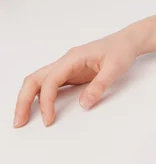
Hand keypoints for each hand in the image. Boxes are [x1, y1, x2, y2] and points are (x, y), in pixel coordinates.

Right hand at [14, 30, 139, 127]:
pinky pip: (50, 85)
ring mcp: (67, 67)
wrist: (127, 41)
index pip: (51, 80)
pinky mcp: (71, 73)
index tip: (49, 119)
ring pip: (39, 81)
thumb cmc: (121, 50)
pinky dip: (42, 96)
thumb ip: (99, 85)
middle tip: (19, 122)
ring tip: (24, 118)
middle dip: (24, 100)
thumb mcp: (115, 68)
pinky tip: (41, 109)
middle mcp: (66, 61)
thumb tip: (84, 104)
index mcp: (74, 58)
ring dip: (29, 98)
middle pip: (35, 79)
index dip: (47, 101)